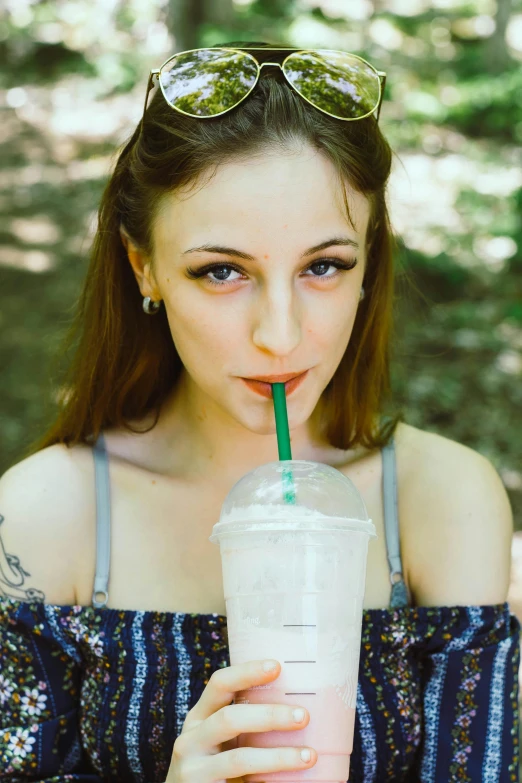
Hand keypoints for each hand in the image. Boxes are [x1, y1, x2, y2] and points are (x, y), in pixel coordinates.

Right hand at [165, 658, 316, 781]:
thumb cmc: (220, 768)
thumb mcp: (226, 740)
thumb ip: (250, 724)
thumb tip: (302, 705)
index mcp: (201, 716)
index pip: (219, 684)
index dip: (246, 672)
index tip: (277, 666)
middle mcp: (191, 738)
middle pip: (229, 718)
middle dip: (269, 716)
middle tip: (304, 716)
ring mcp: (193, 768)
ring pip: (239, 758)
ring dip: (278, 757)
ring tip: (308, 756)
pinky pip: (239, 782)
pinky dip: (267, 780)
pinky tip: (292, 781)